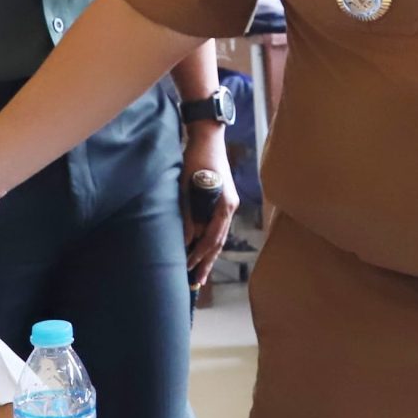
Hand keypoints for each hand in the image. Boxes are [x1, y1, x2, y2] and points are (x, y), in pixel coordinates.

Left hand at [181, 128, 238, 288]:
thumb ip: (188, 215)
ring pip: (218, 236)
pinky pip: (217, 227)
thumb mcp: (187, 187)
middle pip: (218, 242)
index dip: (199, 255)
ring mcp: (228, 204)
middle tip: (196, 281)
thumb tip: (186, 240)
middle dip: (207, 262)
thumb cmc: (195, 158)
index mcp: (225, 205)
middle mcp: (230, 207)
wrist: (208, 136)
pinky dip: (209, 240)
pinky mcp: (223, 200)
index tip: (187, 267)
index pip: (212, 238)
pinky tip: (202, 249)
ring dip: (208, 254)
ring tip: (200, 272)